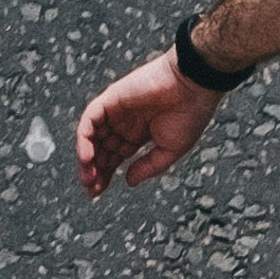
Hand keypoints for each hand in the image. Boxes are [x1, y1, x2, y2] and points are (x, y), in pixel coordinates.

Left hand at [75, 50, 224, 195]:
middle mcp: (124, 122)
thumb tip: (128, 181)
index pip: (114, 156)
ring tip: (88, 178)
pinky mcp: (111, 98)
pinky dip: (84, 139)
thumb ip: (148, 167)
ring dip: (85, 158)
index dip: (105, 174)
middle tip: (90, 190)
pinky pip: (89, 120)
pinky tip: (87, 158)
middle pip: (100, 149)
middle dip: (93, 170)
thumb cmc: (190, 114)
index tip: (97, 193)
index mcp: (139, 133)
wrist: (195, 86)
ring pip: (91, 136)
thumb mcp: (170, 150)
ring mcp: (116, 110)